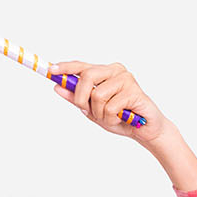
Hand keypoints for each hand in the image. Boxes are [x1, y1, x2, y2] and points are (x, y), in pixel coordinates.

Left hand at [46, 60, 167, 143]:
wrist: (144, 130)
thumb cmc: (119, 118)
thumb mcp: (92, 110)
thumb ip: (76, 98)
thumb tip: (57, 87)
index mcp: (105, 72)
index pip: (82, 66)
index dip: (66, 67)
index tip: (52, 70)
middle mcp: (115, 71)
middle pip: (87, 76)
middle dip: (81, 98)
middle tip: (88, 110)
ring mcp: (125, 79)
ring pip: (97, 95)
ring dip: (100, 114)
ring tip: (112, 117)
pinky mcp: (134, 91)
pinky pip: (110, 107)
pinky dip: (111, 119)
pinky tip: (122, 118)